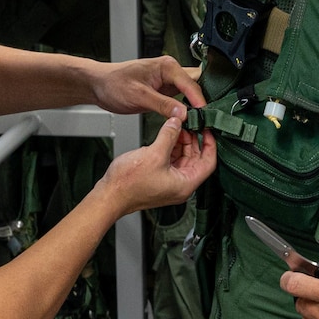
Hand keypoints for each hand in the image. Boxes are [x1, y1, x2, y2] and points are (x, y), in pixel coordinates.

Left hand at [92, 56, 204, 115]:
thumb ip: (162, 104)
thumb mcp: (139, 96)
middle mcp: (171, 71)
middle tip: (209, 118)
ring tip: (203, 121)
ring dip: (197, 105)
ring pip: (191, 92)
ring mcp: (169, 81)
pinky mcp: (165, 92)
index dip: (199, 99)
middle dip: (204, 100)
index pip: (191, 83)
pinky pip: (182, 99)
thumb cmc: (113, 84)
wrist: (99, 86)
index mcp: (167, 66)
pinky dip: (188, 109)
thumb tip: (183, 113)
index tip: (205, 115)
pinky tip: (191, 120)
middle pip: (197, 84)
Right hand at [96, 108, 216, 214]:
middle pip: (196, 159)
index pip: (208, 162)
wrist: (109, 195)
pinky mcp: (160, 179)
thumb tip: (177, 122)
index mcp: (185, 184)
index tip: (207, 129)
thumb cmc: (129, 184)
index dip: (210, 143)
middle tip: (190, 123)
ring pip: (183, 158)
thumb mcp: (154, 154)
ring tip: (178, 126)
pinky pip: (172, 161)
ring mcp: (170, 183)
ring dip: (182, 142)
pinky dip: (172, 147)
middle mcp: (181, 186)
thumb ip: (169, 135)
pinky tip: (168, 135)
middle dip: (194, 140)